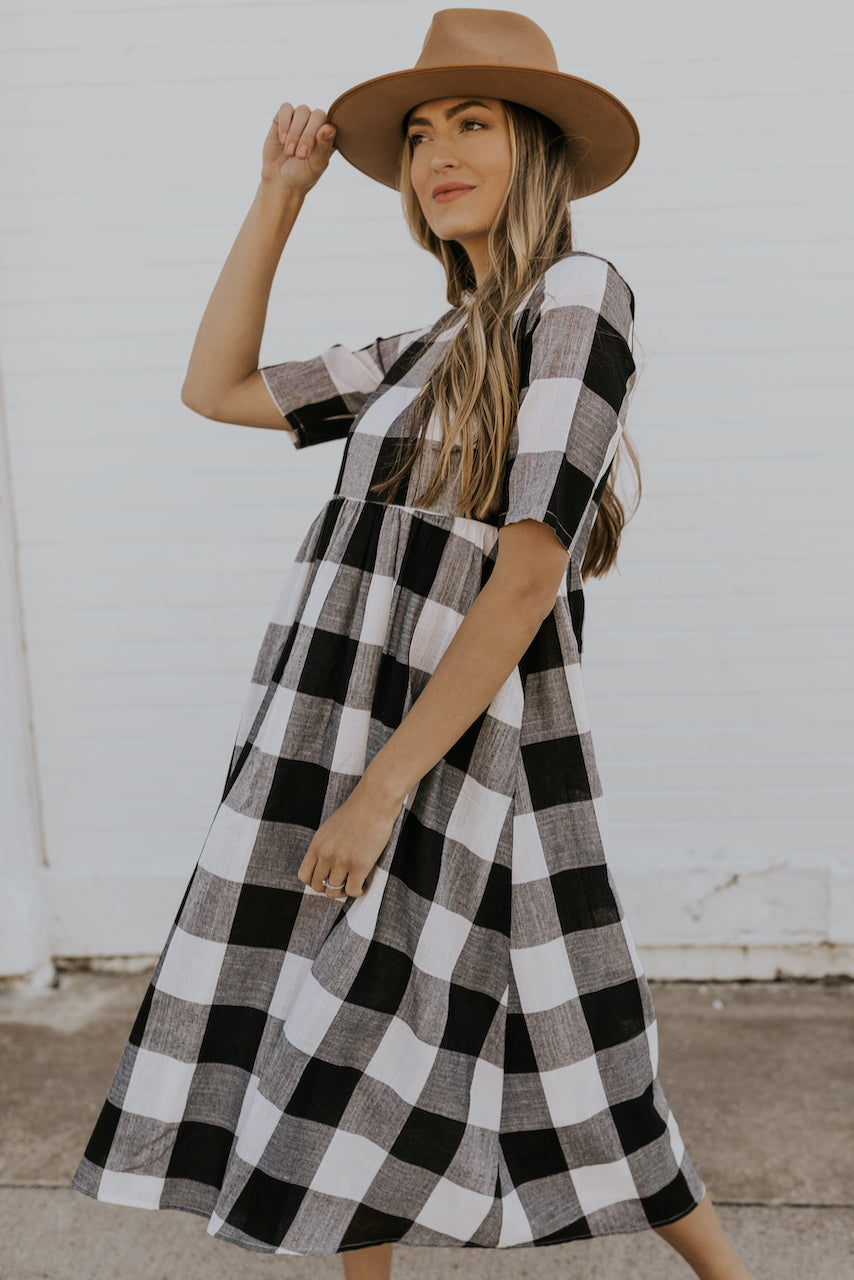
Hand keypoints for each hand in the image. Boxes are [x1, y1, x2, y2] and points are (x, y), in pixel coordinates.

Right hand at [261, 102, 336, 195]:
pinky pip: (286, 108)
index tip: (310, 153)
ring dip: (295, 133)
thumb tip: (330, 127)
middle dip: (307, 136)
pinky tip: (282, 140)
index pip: (331, 122)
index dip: (321, 134)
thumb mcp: (316, 164)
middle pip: (317, 115)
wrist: (281, 181)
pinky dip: (284, 123)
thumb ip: (324, 146)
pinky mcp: (284, 117)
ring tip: (289, 153)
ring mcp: (301, 119)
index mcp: (329, 135)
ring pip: (302, 111)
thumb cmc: (303, 175)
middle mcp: (316, 123)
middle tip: (300, 156)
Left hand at [296, 783, 403, 898]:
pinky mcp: (360, 865)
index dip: (314, 882)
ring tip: (354, 883)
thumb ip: (325, 846)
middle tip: (342, 883)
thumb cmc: (357, 811)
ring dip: (344, 891)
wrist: (375, 801)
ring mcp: (342, 860)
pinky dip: (358, 891)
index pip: (304, 875)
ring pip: (334, 891)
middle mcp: (326, 854)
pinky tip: (363, 884)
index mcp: (317, 844)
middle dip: (329, 888)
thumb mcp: (330, 828)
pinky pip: (353, 890)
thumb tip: (325, 867)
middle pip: (318, 886)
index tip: (326, 880)